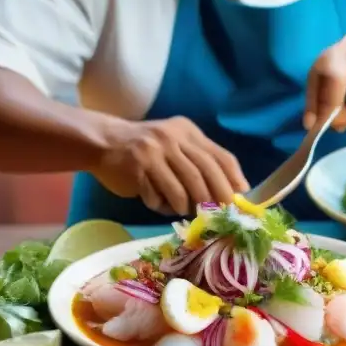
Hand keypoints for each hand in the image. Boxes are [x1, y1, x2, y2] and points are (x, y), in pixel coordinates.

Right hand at [91, 116, 249, 216]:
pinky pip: (158, 196)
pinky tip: (159, 204)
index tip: (241, 197)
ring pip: (183, 188)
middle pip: (204, 172)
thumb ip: (199, 161)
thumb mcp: (174, 144)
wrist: (104, 142)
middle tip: (221, 214)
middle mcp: (173, 138)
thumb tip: (230, 191)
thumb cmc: (146, 149)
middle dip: (216, 196)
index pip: (219, 155)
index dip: (233, 178)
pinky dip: (163, 206)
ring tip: (186, 211)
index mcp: (187, 131)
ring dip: (187, 205)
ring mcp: (154, 152)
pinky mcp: (138, 168)